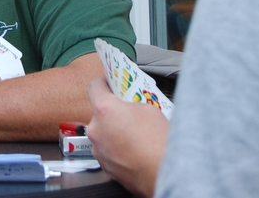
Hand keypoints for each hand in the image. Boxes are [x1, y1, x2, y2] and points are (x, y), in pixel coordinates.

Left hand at [86, 77, 168, 197]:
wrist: (164, 175)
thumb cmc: (160, 144)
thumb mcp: (149, 109)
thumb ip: (131, 104)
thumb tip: (128, 107)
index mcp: (105, 110)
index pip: (94, 87)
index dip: (103, 83)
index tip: (109, 82)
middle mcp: (96, 129)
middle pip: (99, 113)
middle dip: (112, 112)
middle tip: (128, 112)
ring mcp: (98, 149)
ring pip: (103, 133)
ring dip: (114, 131)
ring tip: (134, 135)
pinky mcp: (104, 165)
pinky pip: (107, 150)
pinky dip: (117, 148)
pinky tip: (133, 150)